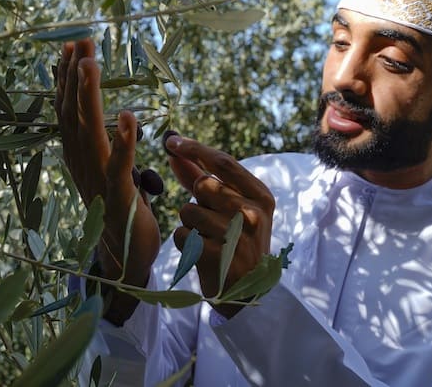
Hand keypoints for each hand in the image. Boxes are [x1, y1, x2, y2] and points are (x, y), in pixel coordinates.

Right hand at [54, 39, 159, 322]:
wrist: (125, 258)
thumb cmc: (122, 211)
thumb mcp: (111, 171)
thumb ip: (109, 146)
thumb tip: (117, 119)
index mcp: (79, 157)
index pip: (69, 111)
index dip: (69, 79)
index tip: (72, 47)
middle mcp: (81, 165)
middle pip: (73, 114)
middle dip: (75, 76)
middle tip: (80, 42)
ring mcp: (96, 182)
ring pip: (89, 133)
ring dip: (89, 97)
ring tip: (91, 64)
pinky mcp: (118, 199)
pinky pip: (120, 167)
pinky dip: (124, 142)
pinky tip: (130, 117)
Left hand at [165, 134, 274, 317]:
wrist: (245, 290)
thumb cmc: (234, 240)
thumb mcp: (230, 206)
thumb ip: (201, 176)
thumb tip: (175, 149)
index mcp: (260, 195)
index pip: (223, 162)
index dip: (194, 148)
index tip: (170, 141)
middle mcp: (252, 213)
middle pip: (202, 184)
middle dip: (196, 198)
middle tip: (210, 220)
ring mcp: (237, 235)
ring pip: (188, 210)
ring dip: (190, 223)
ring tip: (208, 238)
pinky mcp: (218, 256)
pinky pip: (182, 234)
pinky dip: (184, 243)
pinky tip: (201, 253)